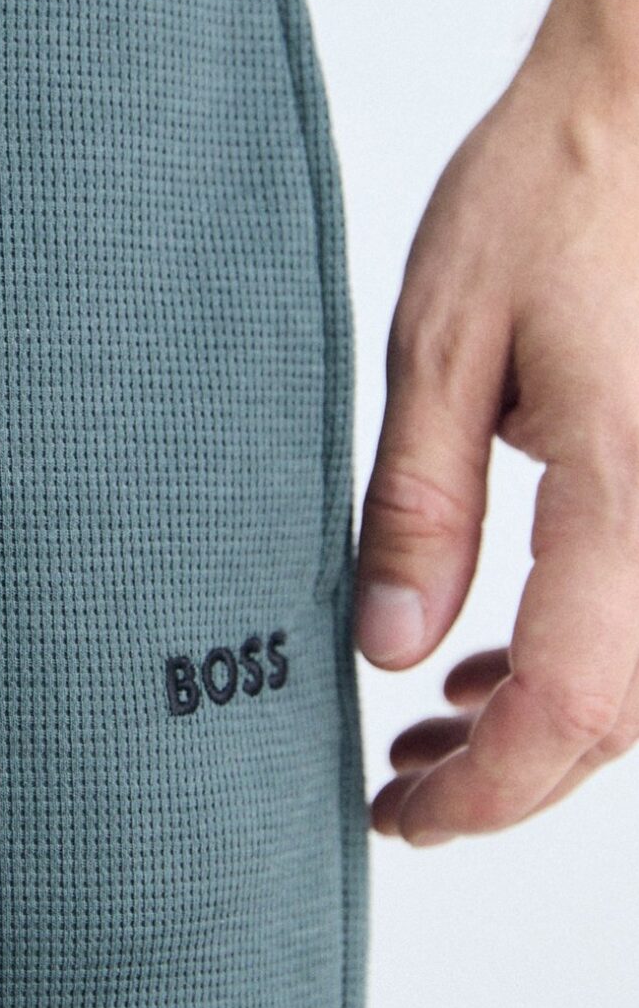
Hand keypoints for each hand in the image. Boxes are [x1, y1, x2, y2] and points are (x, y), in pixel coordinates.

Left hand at [354, 0, 638, 844]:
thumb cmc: (555, 187)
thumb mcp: (442, 344)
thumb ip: (421, 510)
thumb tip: (392, 652)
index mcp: (633, 494)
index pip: (567, 714)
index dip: (484, 795)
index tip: (400, 820)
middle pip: (620, 720)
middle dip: (509, 775)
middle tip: (399, 790)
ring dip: (548, 726)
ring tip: (433, 737)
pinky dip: (589, 656)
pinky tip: (505, 656)